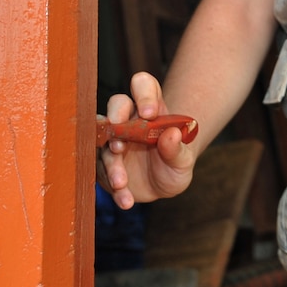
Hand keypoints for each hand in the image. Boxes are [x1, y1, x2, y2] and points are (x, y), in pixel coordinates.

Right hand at [97, 72, 200, 207]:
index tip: (149, 113)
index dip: (144, 94)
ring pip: (105, 143)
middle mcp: (129, 120)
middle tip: (120, 143)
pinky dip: (114, 189)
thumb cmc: (175, 161)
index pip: (144, 86)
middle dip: (115, 119)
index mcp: (151, 109)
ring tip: (121, 182)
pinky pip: (102, 173)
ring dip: (111, 163)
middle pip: (116, 105)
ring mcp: (113, 141)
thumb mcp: (184, 159)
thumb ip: (177, 148)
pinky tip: (126, 201)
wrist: (163, 182)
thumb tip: (172, 133)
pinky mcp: (104, 164)